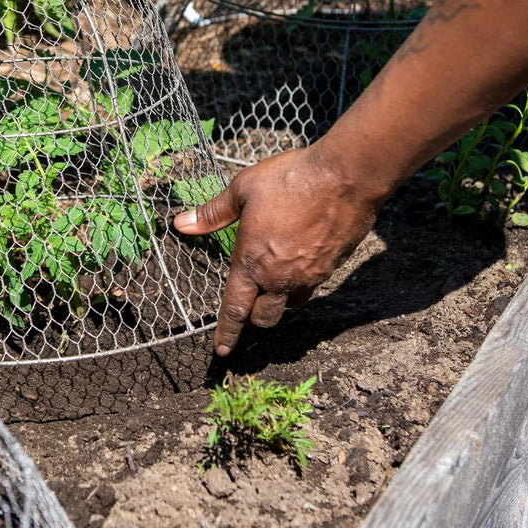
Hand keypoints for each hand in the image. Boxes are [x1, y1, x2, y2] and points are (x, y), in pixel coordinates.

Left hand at [172, 144, 380, 355]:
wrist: (345, 176)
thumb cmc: (290, 179)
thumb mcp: (243, 190)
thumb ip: (212, 213)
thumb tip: (181, 224)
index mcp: (252, 262)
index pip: (235, 309)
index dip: (227, 333)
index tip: (223, 350)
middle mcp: (280, 278)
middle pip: (265, 317)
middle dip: (254, 318)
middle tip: (250, 307)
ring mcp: (310, 276)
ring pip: (291, 304)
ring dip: (280, 300)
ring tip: (276, 282)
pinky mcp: (332, 268)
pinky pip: (313, 285)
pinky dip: (303, 281)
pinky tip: (302, 260)